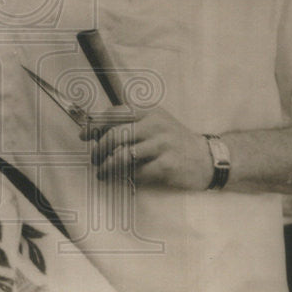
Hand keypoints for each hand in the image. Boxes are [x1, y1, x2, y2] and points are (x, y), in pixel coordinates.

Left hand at [82, 106, 213, 190]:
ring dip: (107, 167)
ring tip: (102, 173)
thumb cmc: (175, 143)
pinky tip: (121, 180)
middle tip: (94, 160)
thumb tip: (97, 133)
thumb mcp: (156, 125)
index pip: (115, 113)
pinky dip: (124, 178)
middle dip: (99, 150)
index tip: (83, 136)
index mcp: (149, 112)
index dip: (95, 125)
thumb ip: (131, 125)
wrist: (208, 158)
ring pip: (123, 156)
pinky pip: (136, 173)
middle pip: (115, 135)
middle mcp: (155, 124)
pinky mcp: (167, 164)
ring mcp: (162, 144)